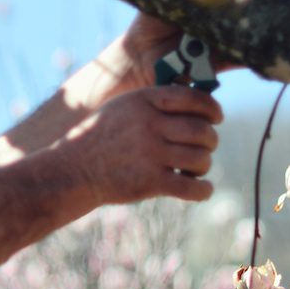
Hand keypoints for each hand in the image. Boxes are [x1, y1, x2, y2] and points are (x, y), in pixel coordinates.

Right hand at [55, 84, 222, 206]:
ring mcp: (150, 154)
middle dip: (210, 140)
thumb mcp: (121, 108)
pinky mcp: (150, 182)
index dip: (212, 108)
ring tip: (194, 169)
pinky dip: (204, 190)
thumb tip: (195, 107)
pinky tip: (202, 189)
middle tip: (205, 146)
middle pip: (202, 130)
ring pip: (201, 158)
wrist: (73, 170)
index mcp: (144, 102)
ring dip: (204, 165)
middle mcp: (149, 125)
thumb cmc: (100, 138)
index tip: (216, 118)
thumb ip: (154, 103)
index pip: (194, 98)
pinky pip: (192, 187)